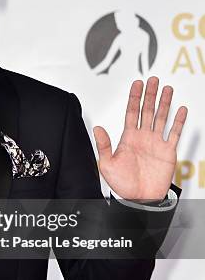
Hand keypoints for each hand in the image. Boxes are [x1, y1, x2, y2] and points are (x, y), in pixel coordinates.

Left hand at [92, 76, 187, 199]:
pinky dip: (178, 121)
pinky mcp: (168, 151)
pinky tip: (181, 109)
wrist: (139, 199)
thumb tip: (97, 128)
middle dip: (150, 94)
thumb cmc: (123, 185)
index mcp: (128, 138)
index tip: (137, 84)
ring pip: (161, 117)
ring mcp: (156, 143)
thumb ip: (103, 145)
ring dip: (164, 103)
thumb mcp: (106, 164)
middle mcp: (143, 137)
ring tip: (167, 89)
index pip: (132, 112)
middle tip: (153, 80)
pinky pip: (174, 133)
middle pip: (147, 110)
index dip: (134, 97)